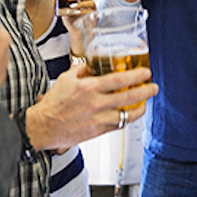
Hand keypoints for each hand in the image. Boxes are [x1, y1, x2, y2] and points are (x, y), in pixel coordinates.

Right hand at [26, 64, 157, 149]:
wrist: (42, 127)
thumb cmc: (53, 103)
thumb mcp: (66, 79)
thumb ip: (83, 70)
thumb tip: (95, 65)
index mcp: (88, 88)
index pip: (118, 80)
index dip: (136, 76)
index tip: (145, 72)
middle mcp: (95, 104)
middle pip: (128, 97)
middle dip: (146, 91)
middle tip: (154, 87)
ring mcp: (98, 119)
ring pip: (127, 115)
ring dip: (140, 108)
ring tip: (146, 102)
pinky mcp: (97, 132)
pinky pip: (118, 125)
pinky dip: (127, 119)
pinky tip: (131, 114)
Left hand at [61, 0, 95, 54]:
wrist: (75, 31)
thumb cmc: (71, 20)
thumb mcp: (63, 10)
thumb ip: (58, 3)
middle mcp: (89, 3)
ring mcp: (92, 9)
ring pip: (90, 2)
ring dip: (80, 3)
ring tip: (72, 6)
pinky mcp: (93, 16)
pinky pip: (90, 12)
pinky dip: (83, 12)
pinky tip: (77, 13)